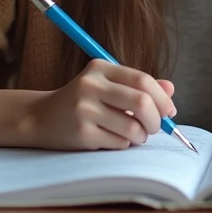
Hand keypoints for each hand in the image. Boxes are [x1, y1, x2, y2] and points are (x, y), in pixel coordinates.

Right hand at [24, 59, 176, 150]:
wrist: (40, 118)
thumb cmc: (83, 102)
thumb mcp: (107, 86)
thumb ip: (138, 86)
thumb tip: (170, 89)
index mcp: (100, 68)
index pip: (142, 80)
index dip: (162, 98)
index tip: (170, 111)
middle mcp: (90, 85)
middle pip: (141, 102)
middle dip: (156, 119)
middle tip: (155, 127)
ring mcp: (84, 109)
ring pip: (133, 126)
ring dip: (141, 136)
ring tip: (134, 135)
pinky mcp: (81, 133)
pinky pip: (119, 142)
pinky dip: (124, 144)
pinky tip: (112, 138)